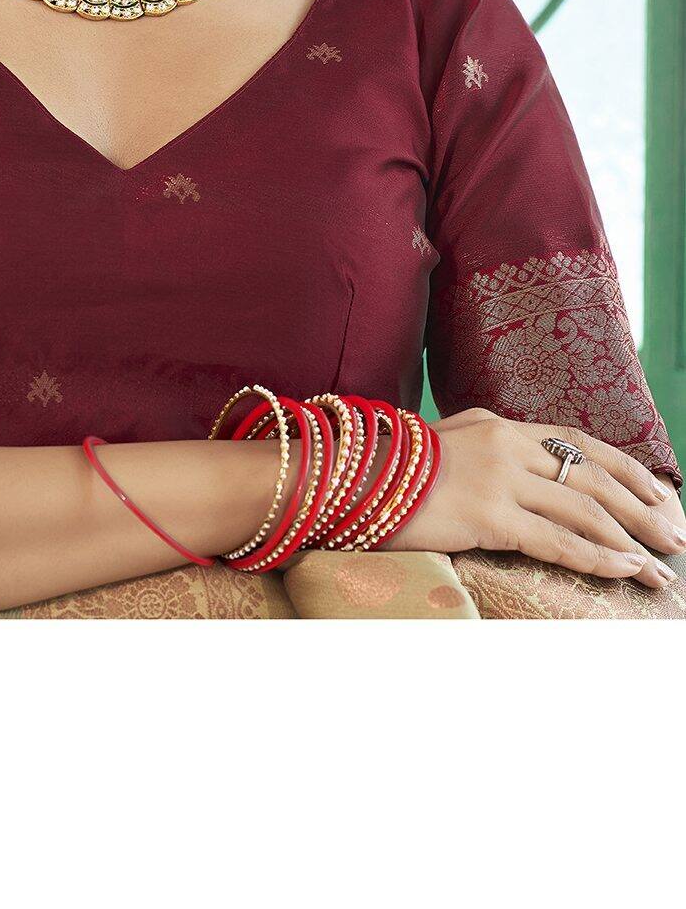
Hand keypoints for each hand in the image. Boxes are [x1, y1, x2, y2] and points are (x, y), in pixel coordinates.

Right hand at [382, 408, 684, 589]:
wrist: (346, 475)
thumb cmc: (386, 470)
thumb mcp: (441, 445)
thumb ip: (479, 452)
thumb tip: (507, 475)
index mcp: (497, 426)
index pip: (577, 442)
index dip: (624, 469)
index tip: (657, 493)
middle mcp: (506, 446)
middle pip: (593, 477)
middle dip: (643, 510)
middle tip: (675, 537)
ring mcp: (498, 479)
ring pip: (585, 510)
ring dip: (631, 541)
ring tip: (659, 569)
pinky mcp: (488, 514)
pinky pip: (558, 540)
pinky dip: (598, 557)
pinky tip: (623, 571)